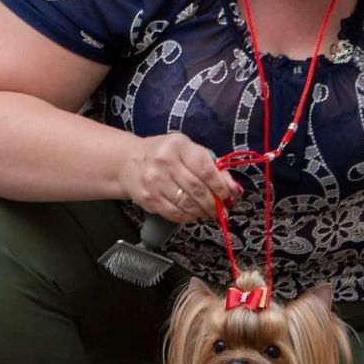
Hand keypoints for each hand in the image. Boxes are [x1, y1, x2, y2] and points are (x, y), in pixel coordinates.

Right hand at [119, 133, 241, 223]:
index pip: (206, 169)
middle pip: (198, 189)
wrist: (128, 161)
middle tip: (221, 210)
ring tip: (209, 213)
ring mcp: (155, 181)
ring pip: (187, 204)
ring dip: (203, 212)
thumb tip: (234, 188)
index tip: (227, 195)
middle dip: (213, 203)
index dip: (221, 186)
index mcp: (179, 146)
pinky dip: (189, 217)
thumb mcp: (188, 151)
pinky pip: (175, 213)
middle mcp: (165, 162)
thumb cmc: (163, 154)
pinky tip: (194, 215)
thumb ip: (212, 167)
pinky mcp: (149, 199)